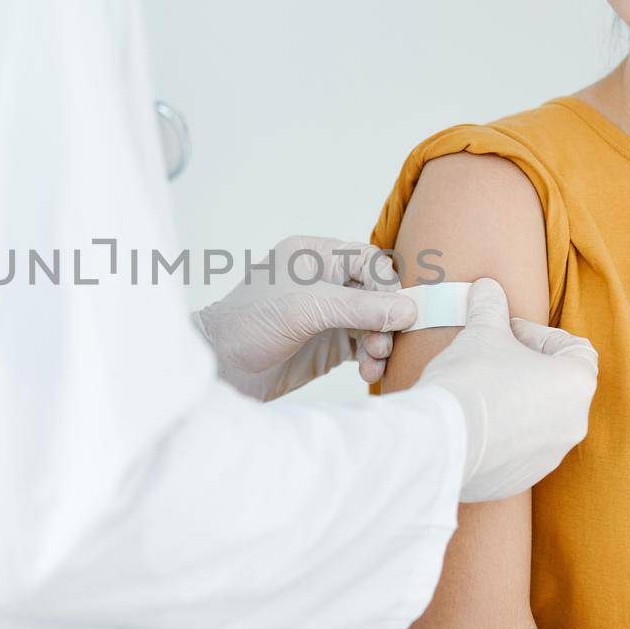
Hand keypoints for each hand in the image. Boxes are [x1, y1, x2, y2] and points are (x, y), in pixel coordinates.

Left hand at [192, 235, 415, 401]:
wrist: (220, 368)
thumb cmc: (248, 324)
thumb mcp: (306, 309)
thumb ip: (359, 308)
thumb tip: (408, 309)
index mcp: (315, 256)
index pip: (368, 260)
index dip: (387, 285)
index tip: (397, 312)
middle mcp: (324, 281)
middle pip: (377, 292)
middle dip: (386, 319)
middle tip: (382, 344)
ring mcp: (327, 313)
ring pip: (374, 321)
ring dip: (380, 342)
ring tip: (373, 363)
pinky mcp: (328, 343)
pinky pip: (363, 345)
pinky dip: (371, 358)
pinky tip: (367, 372)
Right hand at [416, 278, 598, 502]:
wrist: (441, 440)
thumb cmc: (472, 379)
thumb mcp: (482, 332)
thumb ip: (491, 307)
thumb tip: (488, 288)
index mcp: (576, 384)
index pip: (574, 348)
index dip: (540, 334)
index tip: (507, 333)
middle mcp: (573, 424)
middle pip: (556, 385)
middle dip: (525, 368)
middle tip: (489, 357)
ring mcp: (548, 457)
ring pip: (537, 420)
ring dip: (513, 402)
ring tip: (474, 390)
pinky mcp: (520, 480)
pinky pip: (516, 450)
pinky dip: (499, 435)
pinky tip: (466, 422)